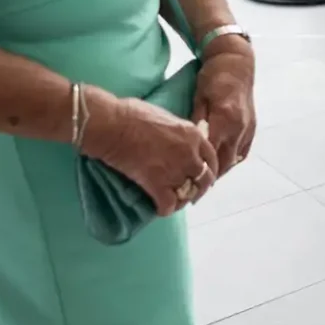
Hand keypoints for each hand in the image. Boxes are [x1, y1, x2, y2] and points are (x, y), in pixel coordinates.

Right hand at [80, 88, 218, 215]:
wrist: (113, 124)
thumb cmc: (133, 114)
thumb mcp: (168, 117)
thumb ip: (179, 133)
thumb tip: (177, 140)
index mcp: (193, 135)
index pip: (211, 158)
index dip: (209, 170)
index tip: (202, 177)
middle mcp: (190, 154)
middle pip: (205, 179)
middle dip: (199, 189)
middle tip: (190, 194)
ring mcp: (175, 170)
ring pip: (188, 194)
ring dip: (182, 200)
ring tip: (173, 202)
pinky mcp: (157, 184)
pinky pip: (168, 205)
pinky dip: (165, 209)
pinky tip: (159, 208)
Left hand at [192, 48, 255, 174]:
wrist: (237, 64)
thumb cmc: (213, 78)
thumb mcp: (199, 98)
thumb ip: (197, 123)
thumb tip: (189, 146)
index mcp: (225, 119)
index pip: (211, 154)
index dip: (199, 171)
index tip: (186, 185)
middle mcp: (240, 127)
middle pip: (224, 162)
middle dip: (209, 178)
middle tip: (192, 191)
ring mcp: (249, 128)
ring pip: (234, 159)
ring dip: (220, 171)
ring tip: (203, 181)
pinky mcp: (253, 128)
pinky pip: (242, 152)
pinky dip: (230, 161)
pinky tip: (219, 166)